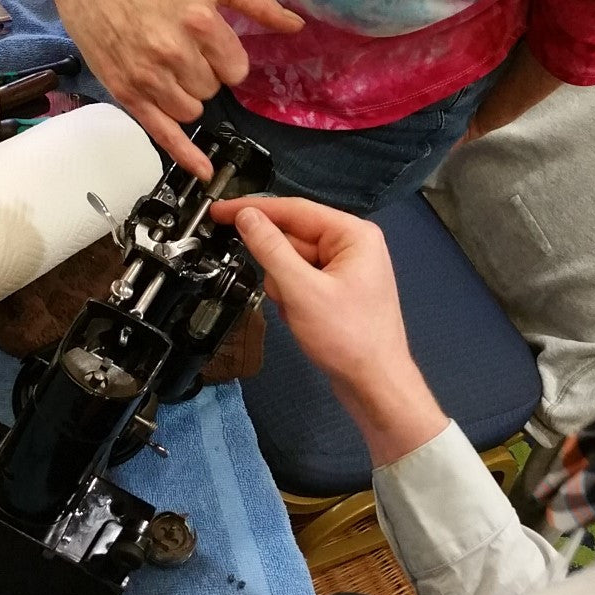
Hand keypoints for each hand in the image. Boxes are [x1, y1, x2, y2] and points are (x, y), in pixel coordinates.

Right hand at [56, 0, 303, 178]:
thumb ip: (257, 3)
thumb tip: (297, 26)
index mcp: (198, 20)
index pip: (236, 69)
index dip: (227, 60)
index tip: (210, 46)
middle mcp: (172, 50)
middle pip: (212, 91)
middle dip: (203, 76)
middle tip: (182, 52)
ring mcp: (147, 76)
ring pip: (192, 112)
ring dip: (187, 98)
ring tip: (168, 70)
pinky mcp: (127, 94)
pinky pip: (164, 133)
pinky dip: (185, 154)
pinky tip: (203, 171)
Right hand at [212, 197, 447, 463]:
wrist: (375, 385)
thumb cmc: (349, 338)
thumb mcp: (301, 290)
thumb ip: (271, 249)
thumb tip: (247, 217)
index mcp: (353, 234)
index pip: (294, 209)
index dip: (253, 209)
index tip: (219, 212)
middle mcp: (353, 246)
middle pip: (293, 238)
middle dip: (278, 267)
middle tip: (282, 294)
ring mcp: (347, 270)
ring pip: (293, 263)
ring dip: (284, 288)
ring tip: (299, 313)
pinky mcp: (338, 292)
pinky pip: (302, 283)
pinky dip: (293, 300)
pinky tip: (303, 320)